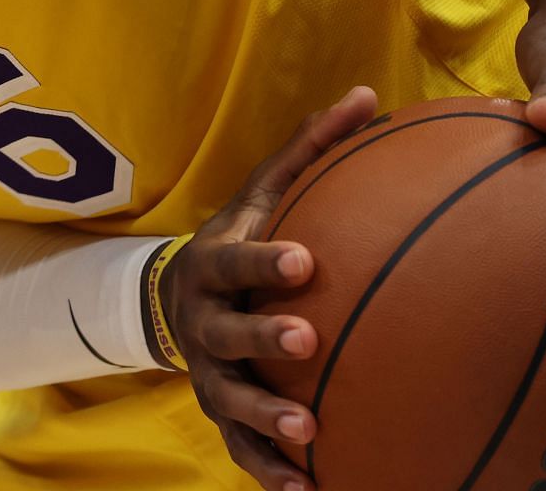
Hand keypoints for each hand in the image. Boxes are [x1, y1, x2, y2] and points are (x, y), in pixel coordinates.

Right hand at [161, 86, 377, 490]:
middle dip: (263, 339)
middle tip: (307, 342)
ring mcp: (207, 373)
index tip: (304, 261)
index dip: (263, 263)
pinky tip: (307, 490)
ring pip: (229, 401)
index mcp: (212, 265)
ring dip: (266, 420)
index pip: (235, 262)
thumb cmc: (238, 242)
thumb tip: (370, 94)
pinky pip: (240, 450)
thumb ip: (311, 150)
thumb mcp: (262, 195)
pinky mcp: (218, 414)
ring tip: (309, 434)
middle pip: (226, 334)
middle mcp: (202, 323)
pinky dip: (268, 472)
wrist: (175, 300)